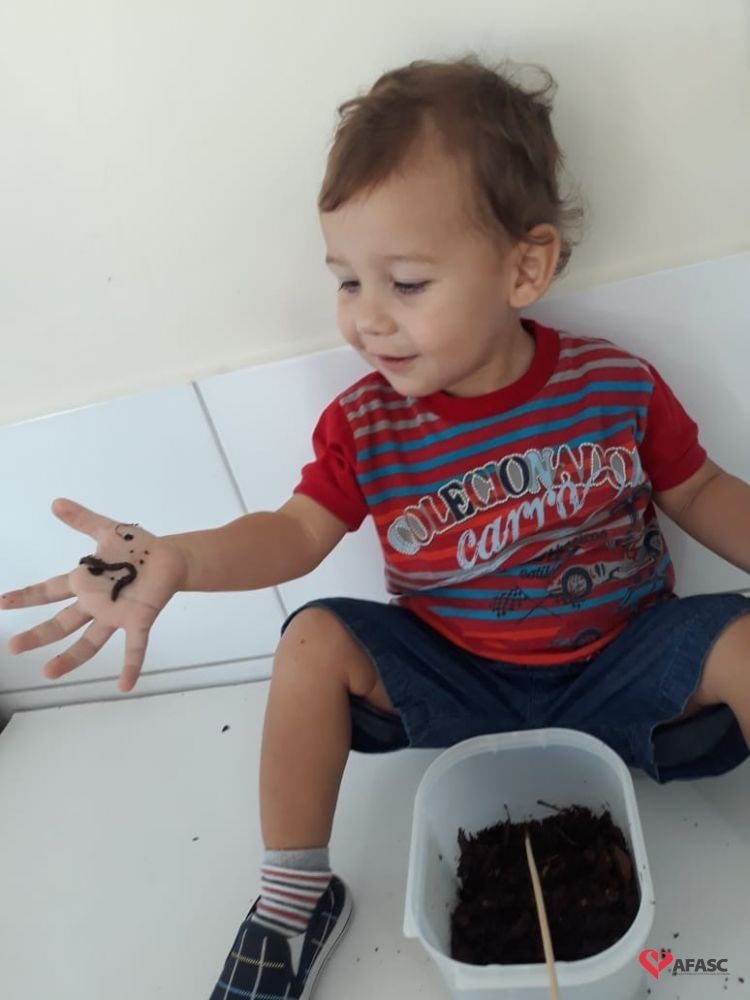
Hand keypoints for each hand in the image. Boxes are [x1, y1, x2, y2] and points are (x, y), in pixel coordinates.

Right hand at [0, 498, 188, 691]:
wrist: (170, 558)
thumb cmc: (137, 548)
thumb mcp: (107, 530)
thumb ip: (82, 519)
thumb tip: (56, 503)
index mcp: (84, 582)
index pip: (49, 590)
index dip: (26, 596)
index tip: (2, 603)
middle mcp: (95, 604)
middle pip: (61, 622)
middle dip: (38, 635)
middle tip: (13, 647)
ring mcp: (115, 615)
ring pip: (90, 641)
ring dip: (70, 658)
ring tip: (48, 673)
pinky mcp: (138, 620)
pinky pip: (134, 647)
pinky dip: (131, 665)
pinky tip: (125, 686)